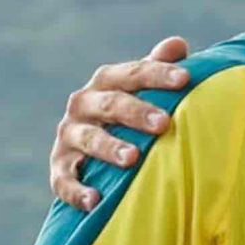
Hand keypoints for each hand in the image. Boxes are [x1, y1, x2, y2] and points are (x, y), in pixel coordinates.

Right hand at [52, 37, 191, 210]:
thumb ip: (156, 67)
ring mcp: (69, 136)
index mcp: (106, 83)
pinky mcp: (59, 167)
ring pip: (88, 139)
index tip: (185, 79)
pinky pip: (63, 180)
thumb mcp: (140, 89)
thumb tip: (178, 44)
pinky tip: (96, 200)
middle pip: (110, 104)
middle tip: (164, 123)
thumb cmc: (129, 113)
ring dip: (109, 148)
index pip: (133, 74)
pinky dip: (77, 190)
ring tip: (132, 158)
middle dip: (136, 112)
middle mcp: (83, 105)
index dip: (158, 74)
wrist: (89, 147)